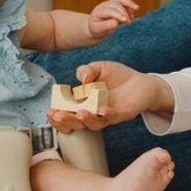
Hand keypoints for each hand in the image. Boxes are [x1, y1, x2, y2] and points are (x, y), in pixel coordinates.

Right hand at [47, 60, 170, 133]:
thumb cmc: (116, 77)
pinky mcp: (122, 114)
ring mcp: (107, 115)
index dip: (57, 115)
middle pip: (76, 122)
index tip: (50, 111)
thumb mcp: (98, 68)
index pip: (66, 113)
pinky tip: (102, 110)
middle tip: (57, 115)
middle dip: (66, 120)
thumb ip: (86, 70)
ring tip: (80, 113)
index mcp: (83, 103)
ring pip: (94, 123)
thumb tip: (82, 78)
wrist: (141, 82)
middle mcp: (93, 112)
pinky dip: (107, 115)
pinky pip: (113, 117)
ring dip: (86, 119)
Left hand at [87, 0, 139, 38]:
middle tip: (129, 23)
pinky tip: (132, 14)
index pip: (109, 11)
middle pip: (116, 4)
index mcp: (98, 12)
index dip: (118, 15)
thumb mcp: (99, 29)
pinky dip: (129, 5)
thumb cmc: (97, 29)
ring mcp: (110, 3)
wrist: (96, 26)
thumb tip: (116, 22)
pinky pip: (123, 1)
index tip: (126, 20)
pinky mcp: (115, 4)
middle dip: (124, 12)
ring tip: (136, 9)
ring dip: (129, 3)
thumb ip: (106, 26)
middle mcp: (104, 6)